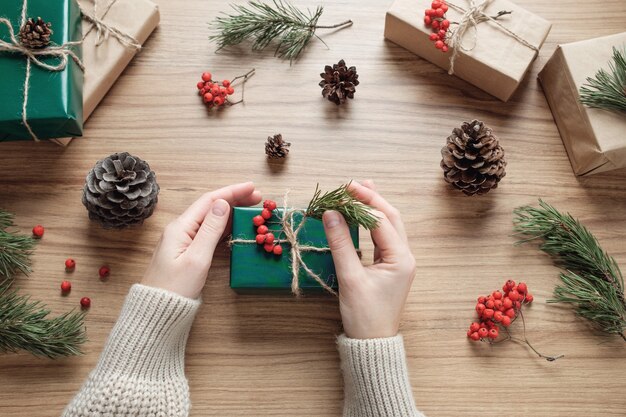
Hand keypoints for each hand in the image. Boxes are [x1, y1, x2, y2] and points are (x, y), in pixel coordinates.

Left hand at [142, 182, 261, 298]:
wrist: (157, 311)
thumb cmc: (175, 288)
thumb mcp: (197, 258)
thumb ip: (211, 230)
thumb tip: (222, 203)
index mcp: (180, 227)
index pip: (209, 201)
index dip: (232, 191)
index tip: (253, 187)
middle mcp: (180, 229)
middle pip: (210, 207)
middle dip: (234, 199)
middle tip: (258, 198)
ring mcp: (182, 240)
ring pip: (210, 219)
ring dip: (231, 212)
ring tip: (251, 209)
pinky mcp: (186, 251)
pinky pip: (207, 232)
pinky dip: (224, 226)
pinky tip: (235, 225)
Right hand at [322, 180, 415, 338]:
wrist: (372, 344)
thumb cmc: (364, 316)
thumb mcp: (350, 278)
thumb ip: (341, 244)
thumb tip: (330, 214)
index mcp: (401, 258)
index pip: (381, 220)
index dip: (362, 203)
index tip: (342, 190)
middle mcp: (404, 256)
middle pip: (390, 218)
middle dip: (372, 198)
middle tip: (353, 184)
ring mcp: (398, 261)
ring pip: (388, 226)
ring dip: (374, 207)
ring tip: (360, 189)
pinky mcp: (389, 267)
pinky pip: (382, 237)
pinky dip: (371, 223)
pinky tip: (361, 214)